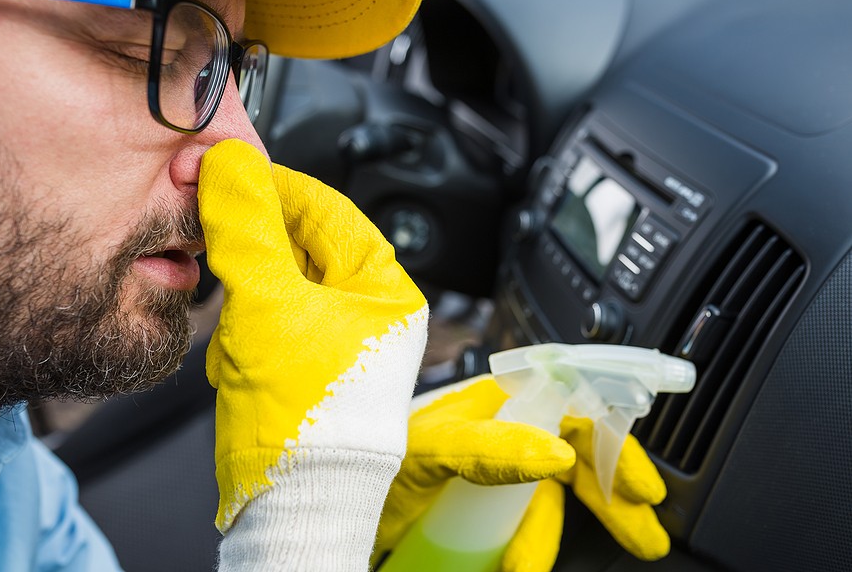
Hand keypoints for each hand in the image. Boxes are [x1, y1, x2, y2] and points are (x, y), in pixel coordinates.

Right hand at [199, 139, 427, 532]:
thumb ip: (246, 231)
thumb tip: (231, 165)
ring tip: (242, 338)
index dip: (278, 188)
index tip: (233, 176)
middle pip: (300, 249)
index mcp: (384, 291)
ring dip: (246, 307)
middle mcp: (368, 315)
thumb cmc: (308, 422)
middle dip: (255, 259)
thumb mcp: (268, 306)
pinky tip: (243, 365)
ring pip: (275, 289)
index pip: (331, 211)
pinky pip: (265, 328)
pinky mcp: (306, 369)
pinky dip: (245, 338)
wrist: (294, 505)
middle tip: (219, 247)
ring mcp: (337, 343)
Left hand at [374, 376, 669, 570]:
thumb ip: (485, 448)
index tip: (645, 485)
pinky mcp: (475, 510)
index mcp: (489, 406)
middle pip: (573, 459)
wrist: (317, 504)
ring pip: (548, 503)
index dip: (613, 441)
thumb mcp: (423, 450)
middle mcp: (495, 435)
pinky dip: (532, 548)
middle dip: (612, 497)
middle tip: (645, 536)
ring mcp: (486, 475)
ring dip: (558, 537)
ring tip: (534, 570)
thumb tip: (557, 454)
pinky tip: (523, 564)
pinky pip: (519, 528)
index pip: (570, 409)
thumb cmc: (358, 457)